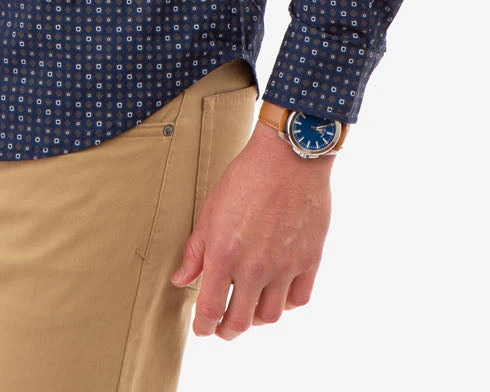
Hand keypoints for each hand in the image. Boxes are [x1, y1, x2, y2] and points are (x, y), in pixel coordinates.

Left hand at [170, 119, 331, 338]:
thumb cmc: (244, 178)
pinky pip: (297, 300)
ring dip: (256, 319)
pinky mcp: (309, 260)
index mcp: (224, 255)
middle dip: (227, 331)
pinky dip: (285, 304)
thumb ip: (195, 250)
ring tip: (249, 310)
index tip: (201, 330)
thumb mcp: (210, 210)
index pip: (210, 310)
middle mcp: (254, 268)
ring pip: (270, 316)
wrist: (287, 158)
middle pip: (240, 322)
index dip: (203, 327)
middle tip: (223, 329)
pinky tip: (277, 295)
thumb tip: (181, 280)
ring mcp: (284, 267)